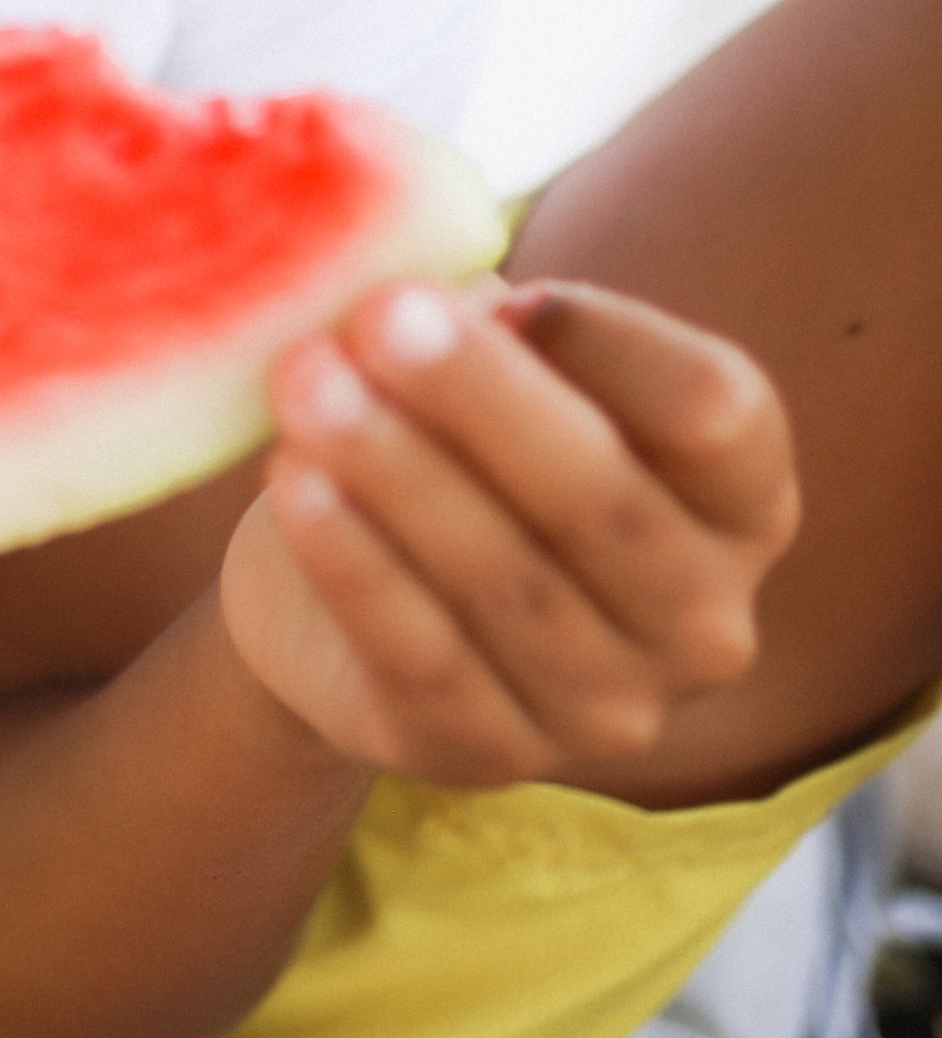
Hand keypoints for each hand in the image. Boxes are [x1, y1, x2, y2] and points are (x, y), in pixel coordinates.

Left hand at [217, 278, 798, 788]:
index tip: (511, 289)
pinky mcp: (491, 756)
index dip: (618, 346)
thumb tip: (428, 280)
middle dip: (482, 398)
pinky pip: (424, 657)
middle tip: (380, 314)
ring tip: (308, 379)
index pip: (717, 415)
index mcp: (741, 501)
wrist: (344, 590)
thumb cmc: (452, 440)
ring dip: (398, 472)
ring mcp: (609, 709)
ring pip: (507, 584)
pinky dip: (356, 565)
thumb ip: (493, 325)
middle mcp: (704, 619)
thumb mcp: (492, 371)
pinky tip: (297, 482)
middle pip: (602, 499)